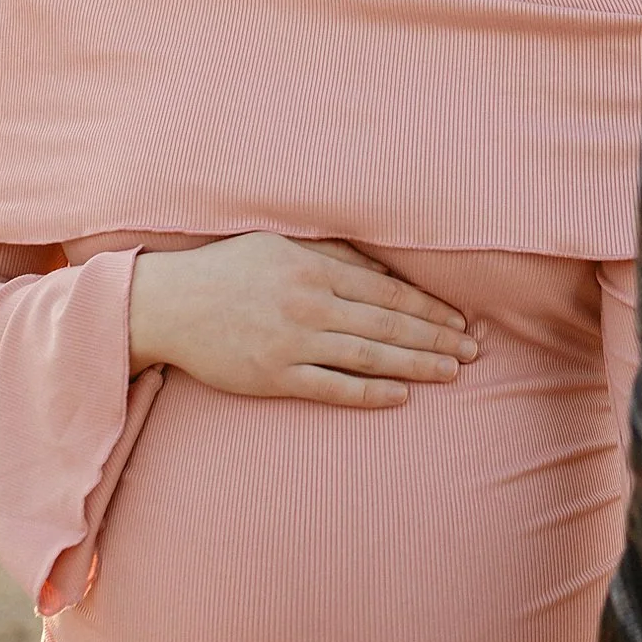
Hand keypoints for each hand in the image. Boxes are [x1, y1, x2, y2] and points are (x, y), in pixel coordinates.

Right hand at [127, 234, 478, 408]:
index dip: (430, 309)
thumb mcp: (281, 245)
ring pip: (368, 355)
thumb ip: (333, 256)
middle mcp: (309, 304)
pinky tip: (401, 396)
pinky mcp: (273, 375)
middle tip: (474, 352)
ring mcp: (291, 342)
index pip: (388, 292)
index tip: (461, 323)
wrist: (167, 304)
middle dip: (436, 339)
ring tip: (451, 373)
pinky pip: (331, 387)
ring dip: (415, 365)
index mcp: (314, 269)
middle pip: (387, 324)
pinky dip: (368, 392)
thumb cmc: (227, 270)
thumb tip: (384, 271)